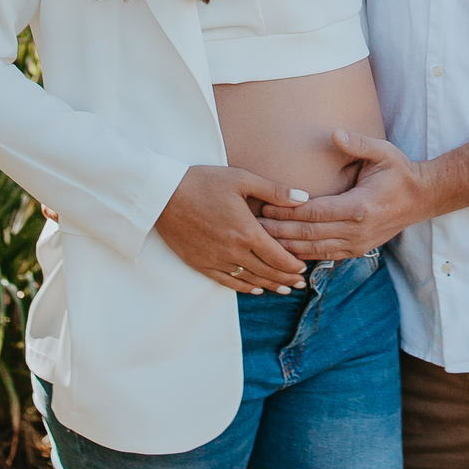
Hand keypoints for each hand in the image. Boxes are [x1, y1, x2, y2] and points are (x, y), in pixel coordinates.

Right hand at [157, 166, 311, 294]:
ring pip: (250, 280)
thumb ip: (274, 191)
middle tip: (300, 284)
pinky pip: (227, 282)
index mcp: (247, 231)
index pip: (278, 256)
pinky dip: (244, 287)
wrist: (164, 195)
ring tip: (283, 290)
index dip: (293, 265)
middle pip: (267, 271)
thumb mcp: (242, 179)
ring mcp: (216, 260)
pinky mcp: (201, 264)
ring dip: (269, 286)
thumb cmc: (203, 182)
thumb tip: (304, 197)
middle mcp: (234, 251)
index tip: (304, 268)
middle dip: (286, 279)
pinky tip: (254, 289)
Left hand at [261, 130, 431, 259]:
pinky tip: (286, 252)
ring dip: (287, 247)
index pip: (314, 213)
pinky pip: (325, 256)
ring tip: (262, 241)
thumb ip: (358, 144)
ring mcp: (358, 244)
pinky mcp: (358, 251)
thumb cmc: (399, 172)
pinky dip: (304, 255)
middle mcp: (357, 231)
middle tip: (253, 226)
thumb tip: (335, 134)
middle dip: (279, 232)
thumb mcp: (383, 152)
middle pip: (309, 236)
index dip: (287, 212)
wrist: (422, 198)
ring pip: (315, 251)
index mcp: (359, 207)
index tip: (265, 207)